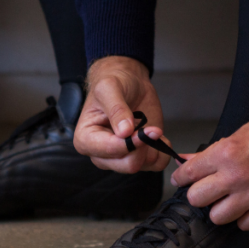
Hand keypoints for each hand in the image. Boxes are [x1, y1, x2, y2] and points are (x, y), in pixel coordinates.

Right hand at [74, 56, 172, 172]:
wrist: (129, 82)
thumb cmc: (113, 83)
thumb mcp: (110, 88)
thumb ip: (116, 109)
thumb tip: (124, 132)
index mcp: (86, 139)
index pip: (111, 150)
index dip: (131, 142)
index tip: (144, 128)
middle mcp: (102, 154)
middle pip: (128, 164)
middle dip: (143, 146)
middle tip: (150, 128)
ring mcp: (121, 157)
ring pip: (143, 165)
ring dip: (152, 147)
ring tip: (150, 127)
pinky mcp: (140, 155)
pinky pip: (156, 164)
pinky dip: (162, 151)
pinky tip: (157, 135)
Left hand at [171, 95, 248, 230]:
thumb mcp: (239, 135)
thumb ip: (211, 153)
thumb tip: (186, 160)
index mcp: (225, 154)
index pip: (187, 174)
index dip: (181, 178)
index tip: (181, 181)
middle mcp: (236, 176)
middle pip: (197, 199)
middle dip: (199, 195)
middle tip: (208, 191)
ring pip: (217, 217)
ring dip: (222, 209)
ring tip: (231, 199)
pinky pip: (244, 225)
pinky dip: (245, 217)